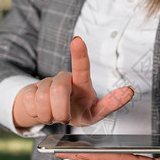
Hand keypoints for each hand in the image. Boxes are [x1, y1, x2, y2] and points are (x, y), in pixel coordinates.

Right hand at [13, 36, 134, 127]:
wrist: (52, 117)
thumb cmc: (78, 111)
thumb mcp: (95, 112)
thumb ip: (111, 103)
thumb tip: (130, 90)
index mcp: (81, 82)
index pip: (82, 66)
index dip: (79, 54)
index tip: (77, 41)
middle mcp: (63, 78)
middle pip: (57, 91)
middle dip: (60, 111)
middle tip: (64, 118)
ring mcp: (45, 82)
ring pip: (41, 99)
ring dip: (49, 115)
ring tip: (54, 115)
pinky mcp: (29, 90)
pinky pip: (29, 103)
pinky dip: (37, 114)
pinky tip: (42, 112)